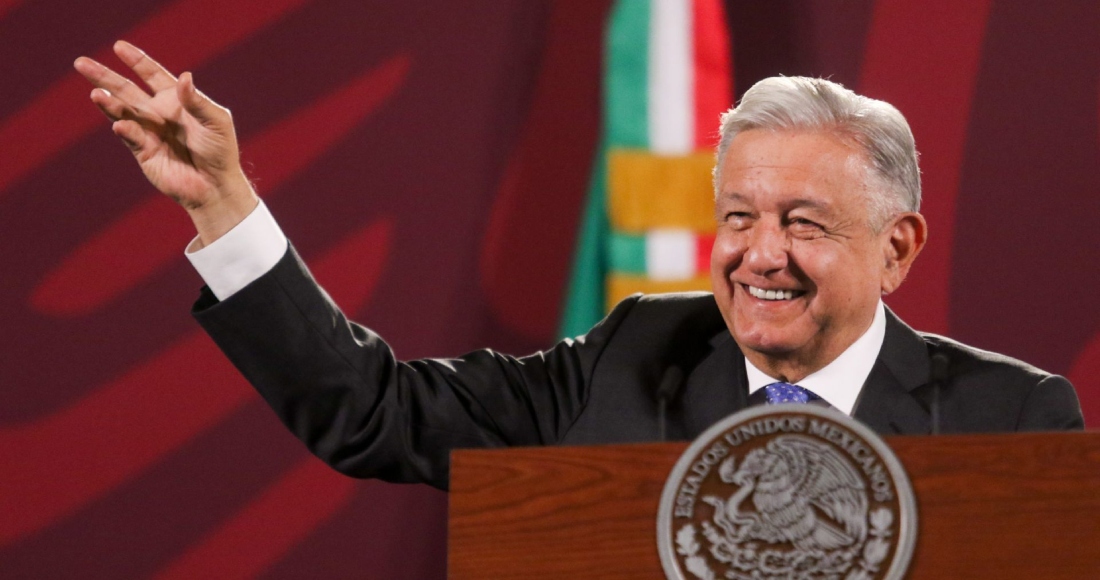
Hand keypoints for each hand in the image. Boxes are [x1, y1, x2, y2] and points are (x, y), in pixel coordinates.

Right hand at [74, 40, 257, 246]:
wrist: (215, 185)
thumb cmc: (220, 150)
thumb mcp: (216, 121)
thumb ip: (197, 101)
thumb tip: (184, 76)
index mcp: (174, 99)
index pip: (151, 74)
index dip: (136, 60)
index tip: (118, 46)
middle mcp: (156, 113)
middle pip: (126, 89)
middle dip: (104, 76)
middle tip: (81, 63)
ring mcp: (147, 132)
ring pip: (121, 112)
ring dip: (108, 103)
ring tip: (96, 94)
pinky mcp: (143, 152)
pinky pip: (130, 137)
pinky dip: (125, 130)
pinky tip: (121, 124)